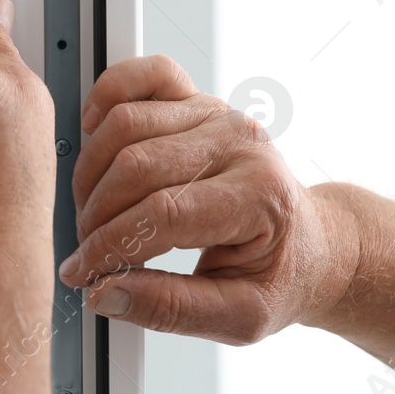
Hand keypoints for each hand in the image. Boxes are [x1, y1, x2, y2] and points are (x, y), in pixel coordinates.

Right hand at [58, 55, 358, 344]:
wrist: (311, 243)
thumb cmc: (279, 276)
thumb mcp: (240, 317)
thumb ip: (173, 309)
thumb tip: (106, 293)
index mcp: (258, 195)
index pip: (162, 214)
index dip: (109, 247)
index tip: (83, 274)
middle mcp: (238, 143)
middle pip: (136, 167)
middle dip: (97, 217)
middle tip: (89, 252)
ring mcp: (217, 115)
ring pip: (126, 123)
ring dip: (92, 173)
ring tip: (94, 214)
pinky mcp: (199, 101)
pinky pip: (147, 76)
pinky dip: (110, 94)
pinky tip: (95, 133)